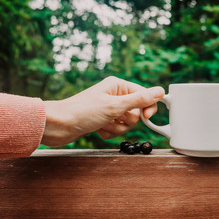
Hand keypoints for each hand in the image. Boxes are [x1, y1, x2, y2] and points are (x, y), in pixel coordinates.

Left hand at [41, 76, 164, 145]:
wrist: (59, 126)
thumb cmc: (83, 112)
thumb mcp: (115, 106)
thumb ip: (140, 99)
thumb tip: (160, 91)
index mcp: (118, 86)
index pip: (144, 95)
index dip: (148, 107)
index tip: (147, 117)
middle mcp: (114, 95)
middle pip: (136, 112)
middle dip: (126, 121)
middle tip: (114, 119)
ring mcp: (109, 108)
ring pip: (126, 123)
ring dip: (116, 128)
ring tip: (102, 125)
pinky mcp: (103, 120)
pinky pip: (116, 129)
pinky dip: (108, 132)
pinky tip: (97, 129)